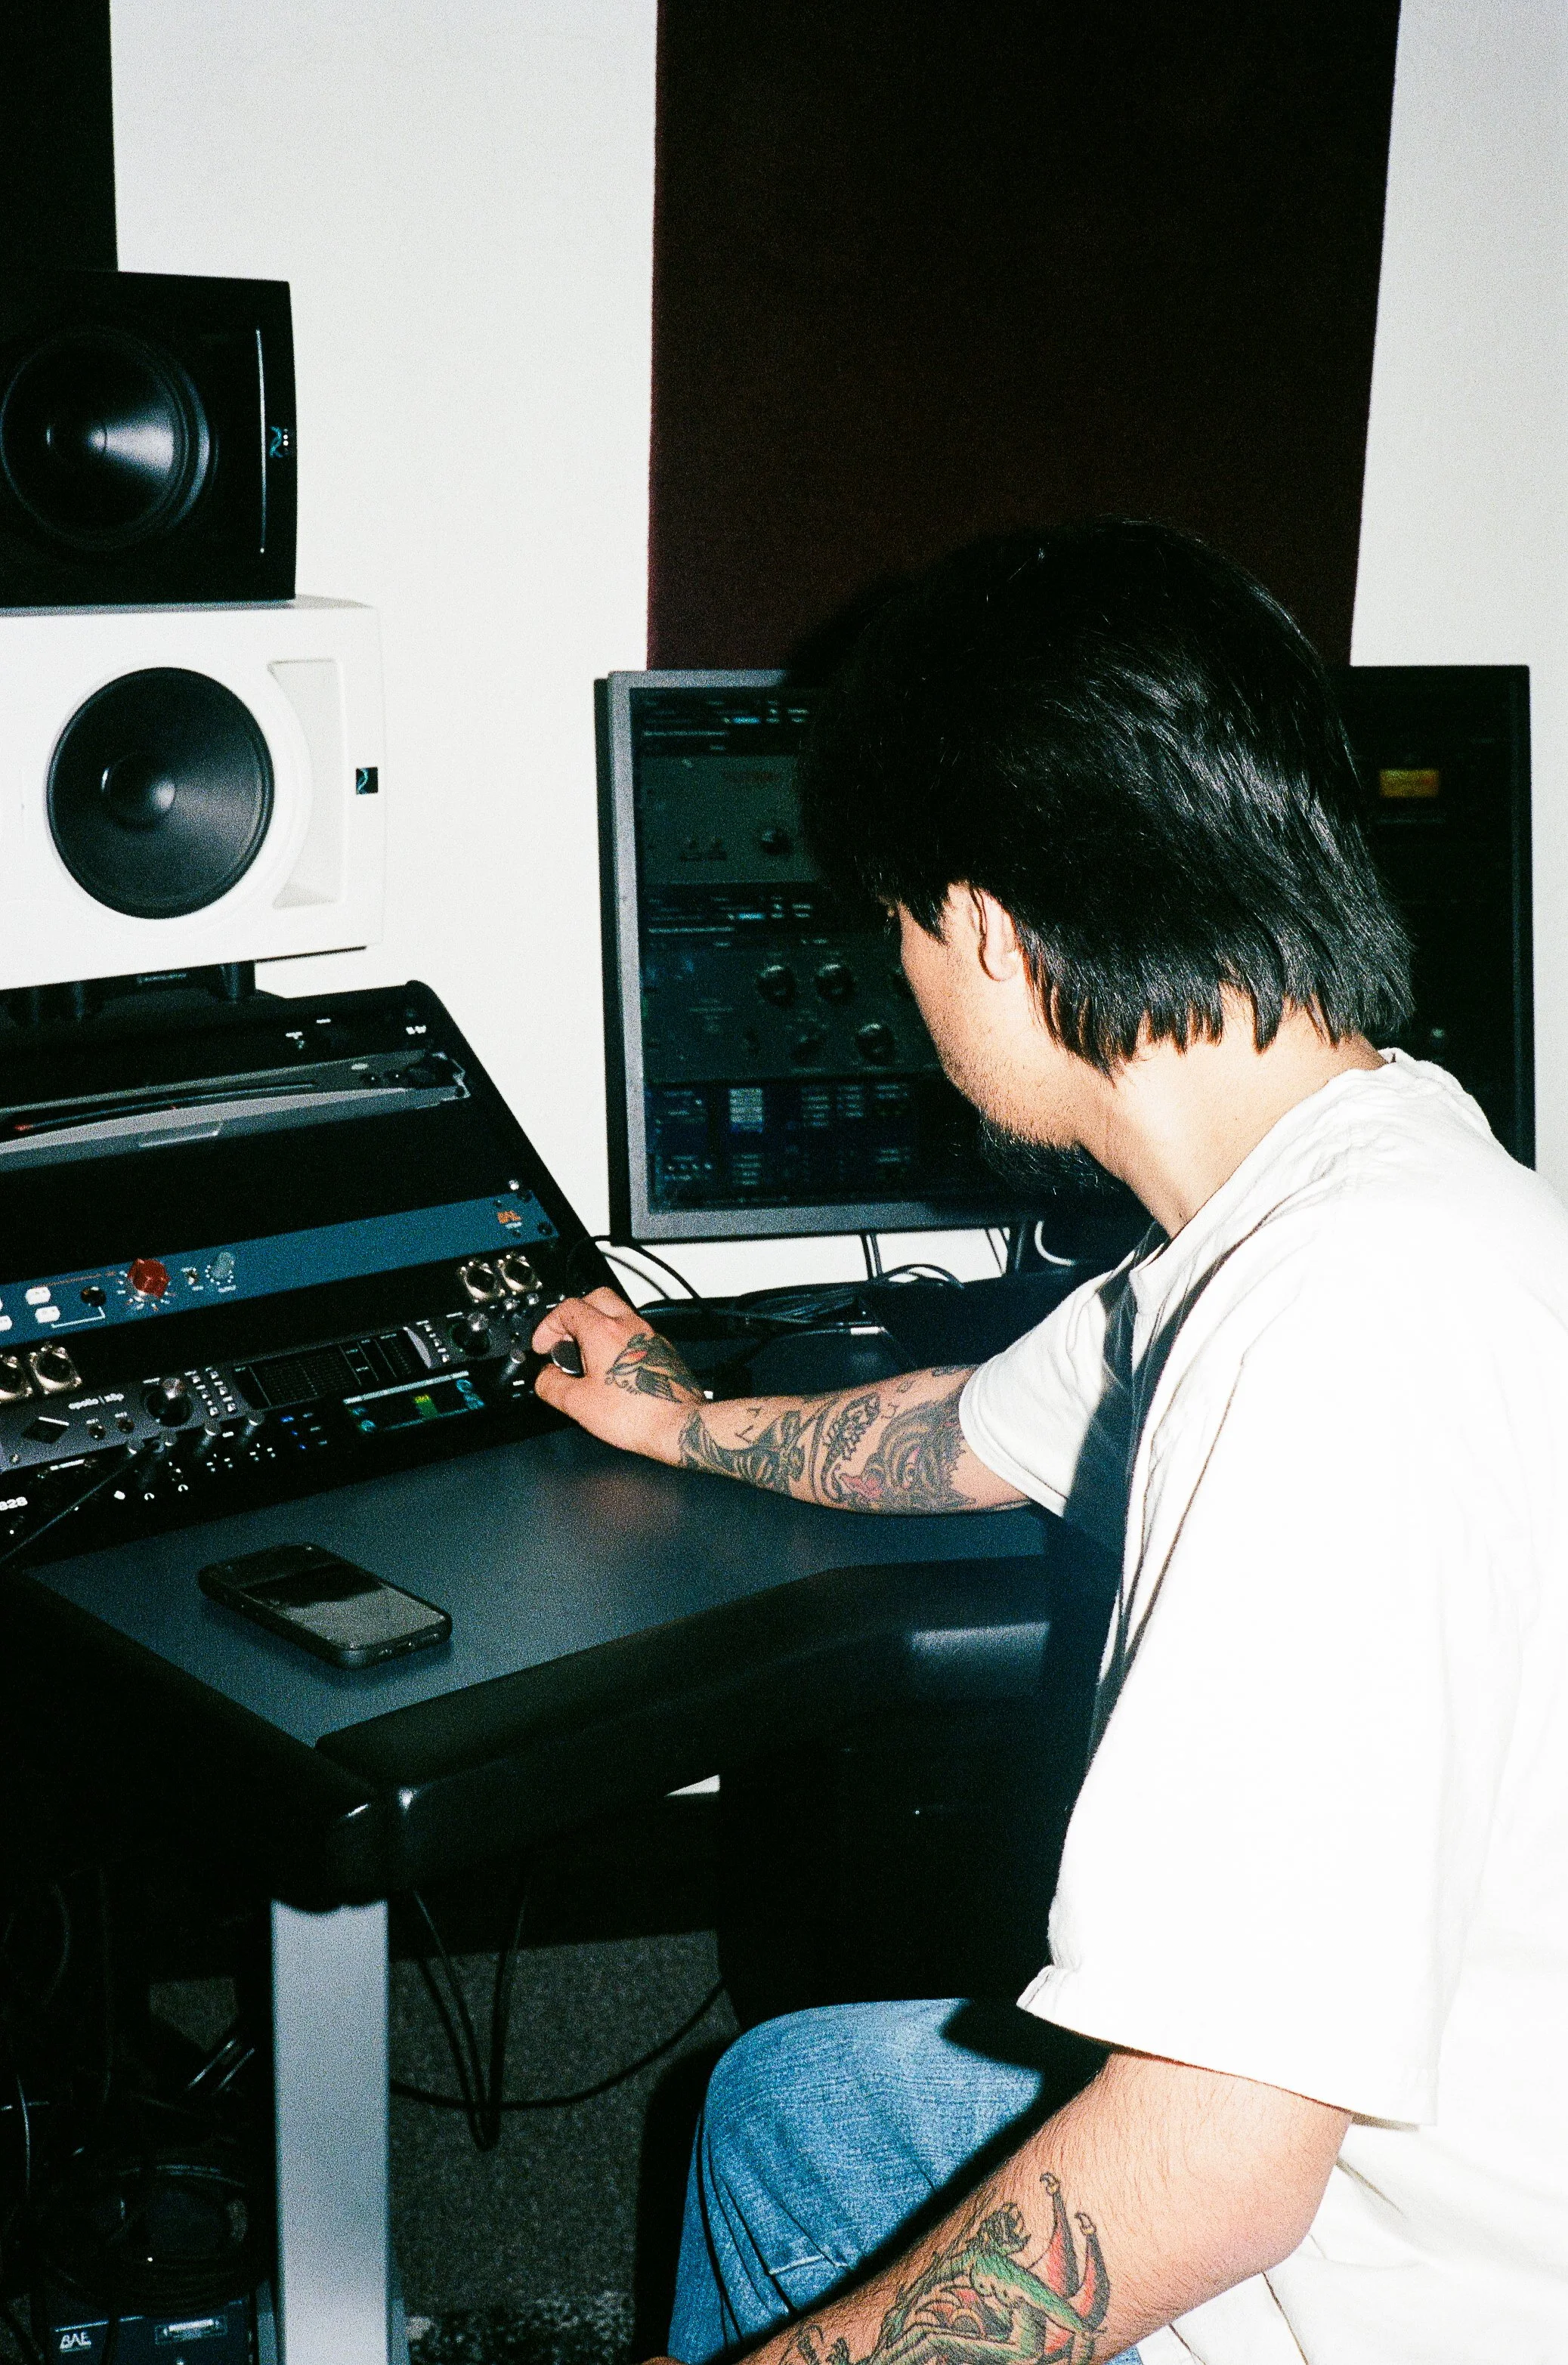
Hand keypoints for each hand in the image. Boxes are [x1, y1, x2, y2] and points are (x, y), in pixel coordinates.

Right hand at [530, 1288, 705, 1463]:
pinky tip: (613, 1369)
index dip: (548, 1325)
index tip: (543, 1344)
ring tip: (587, 1358)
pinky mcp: (662, 1350)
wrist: (679, 1426)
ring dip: (597, 1327)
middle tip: (565, 1340)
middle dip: (574, 1314)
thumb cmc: (637, 1415)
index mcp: (604, 1332)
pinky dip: (618, 1340)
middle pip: (596, 1297)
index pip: (568, 1309)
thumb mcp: (577, 1404)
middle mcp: (629, 1327)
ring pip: (618, 1314)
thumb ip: (551, 1385)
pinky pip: (635, 1333)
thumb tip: (544, 1377)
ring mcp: (649, 1337)